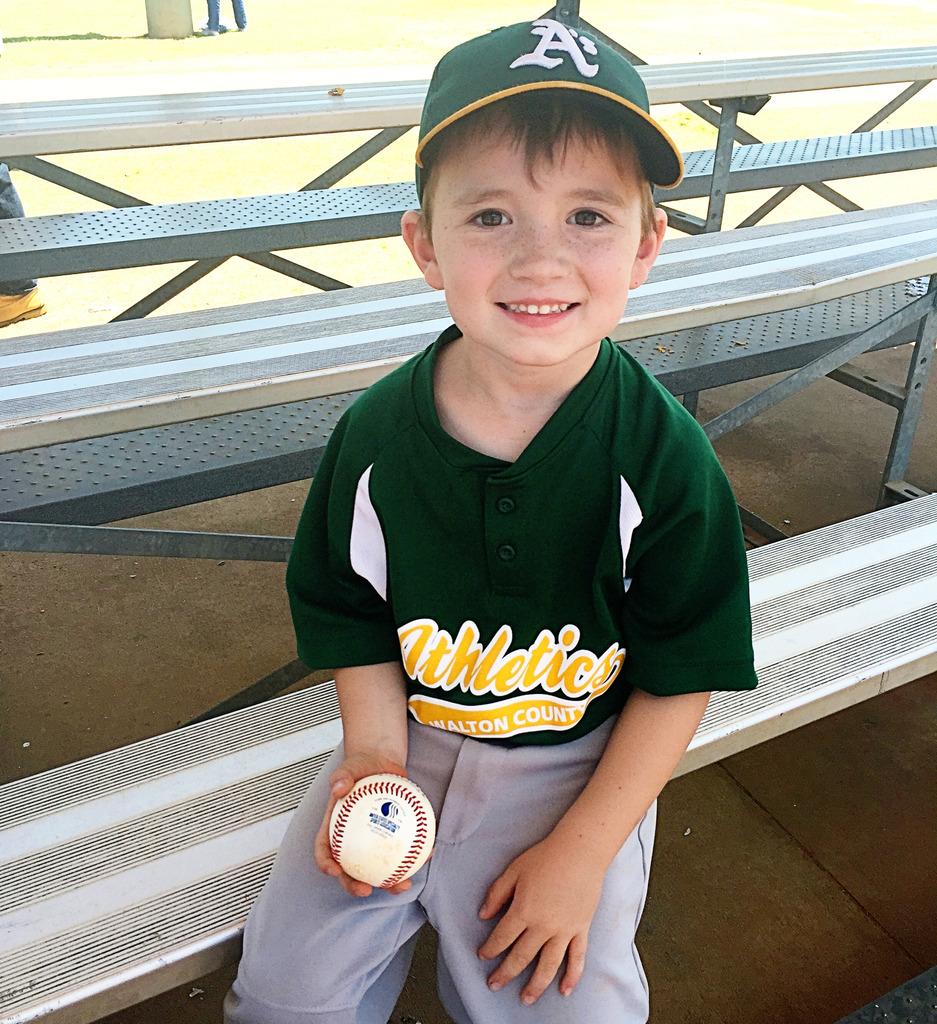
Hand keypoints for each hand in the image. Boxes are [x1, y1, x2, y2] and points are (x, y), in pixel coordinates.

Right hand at [313, 752, 411, 897]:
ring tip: (402, 886)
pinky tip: (426, 856)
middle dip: (355, 885)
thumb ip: (342, 777)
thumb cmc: (360, 767)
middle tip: (366, 890)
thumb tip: (338, 788)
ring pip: (378, 869)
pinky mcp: (393, 838)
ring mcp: (372, 842)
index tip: (334, 870)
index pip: (324, 849)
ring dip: (389, 882)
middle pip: (349, 869)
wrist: (381, 762)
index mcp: (334, 827)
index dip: (326, 864)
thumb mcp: (349, 767)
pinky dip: (414, 857)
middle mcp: (351, 840)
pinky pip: (403, 851)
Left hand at [477, 835, 603, 1004]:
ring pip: (548, 965)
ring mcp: (564, 930)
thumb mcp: (514, 870)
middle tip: (494, 984)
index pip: (502, 938)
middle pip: (521, 957)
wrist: (580, 851)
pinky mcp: (581, 929)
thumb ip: (497, 894)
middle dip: (505, 973)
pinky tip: (564, 991)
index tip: (483, 956)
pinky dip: (572, 977)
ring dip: (535, 985)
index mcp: (523, 910)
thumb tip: (483, 915)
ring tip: (526, 999)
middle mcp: (543, 926)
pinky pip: (577, 958)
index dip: (490, 949)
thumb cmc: (546, 857)